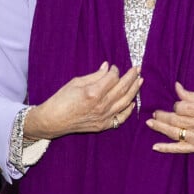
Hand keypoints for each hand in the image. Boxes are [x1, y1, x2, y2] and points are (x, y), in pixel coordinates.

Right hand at [24, 62, 141, 138]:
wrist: (53, 120)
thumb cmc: (61, 99)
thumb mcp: (76, 82)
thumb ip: (95, 75)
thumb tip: (107, 67)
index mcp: (93, 92)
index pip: (113, 78)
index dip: (115, 70)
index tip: (113, 67)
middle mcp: (101, 105)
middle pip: (122, 88)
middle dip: (131, 77)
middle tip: (137, 69)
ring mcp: (104, 117)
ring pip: (125, 102)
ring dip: (134, 90)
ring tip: (140, 81)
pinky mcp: (103, 126)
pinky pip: (121, 118)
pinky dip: (128, 110)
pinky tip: (132, 102)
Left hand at [146, 82, 193, 153]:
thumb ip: (193, 95)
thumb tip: (176, 87)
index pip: (182, 107)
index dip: (177, 105)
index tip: (179, 104)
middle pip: (176, 120)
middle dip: (163, 115)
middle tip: (155, 112)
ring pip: (174, 133)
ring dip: (160, 127)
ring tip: (150, 122)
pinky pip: (179, 149)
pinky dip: (166, 148)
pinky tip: (155, 146)